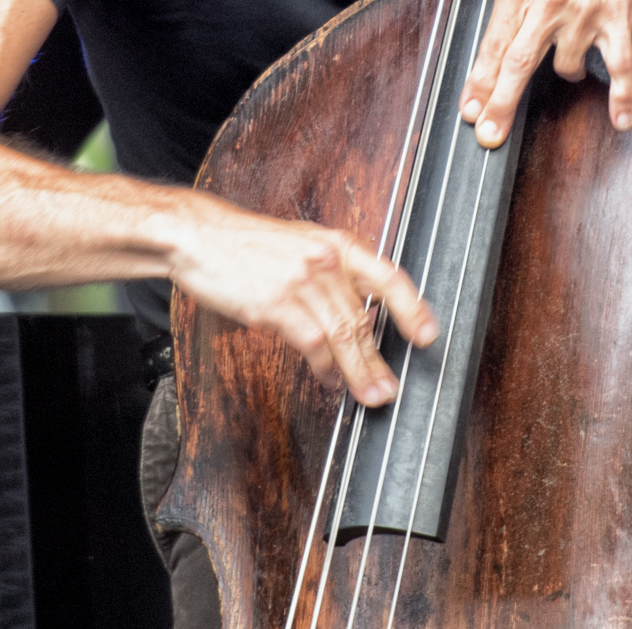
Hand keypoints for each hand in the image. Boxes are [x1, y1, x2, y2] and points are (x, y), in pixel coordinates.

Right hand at [167, 195, 437, 406]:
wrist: (202, 237)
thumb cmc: (249, 245)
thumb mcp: (300, 247)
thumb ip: (331, 276)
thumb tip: (360, 317)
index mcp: (336, 243)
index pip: (387, 275)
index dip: (412, 307)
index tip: (429, 335)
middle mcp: (325, 259)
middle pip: (363, 317)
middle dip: (379, 359)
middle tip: (391, 388)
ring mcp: (302, 280)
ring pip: (343, 334)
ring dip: (358, 372)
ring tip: (370, 395)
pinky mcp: (277, 303)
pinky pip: (312, 343)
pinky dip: (324, 368)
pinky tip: (330, 381)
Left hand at [433, 0, 631, 149]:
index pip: (494, 39)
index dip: (479, 77)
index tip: (469, 106)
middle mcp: (549, 3)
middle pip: (518, 64)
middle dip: (501, 103)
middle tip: (488, 135)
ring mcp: (585, 13)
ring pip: (566, 66)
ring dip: (565, 74)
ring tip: (566, 72)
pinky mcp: (619, 17)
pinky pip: (620, 64)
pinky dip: (622, 95)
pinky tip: (621, 119)